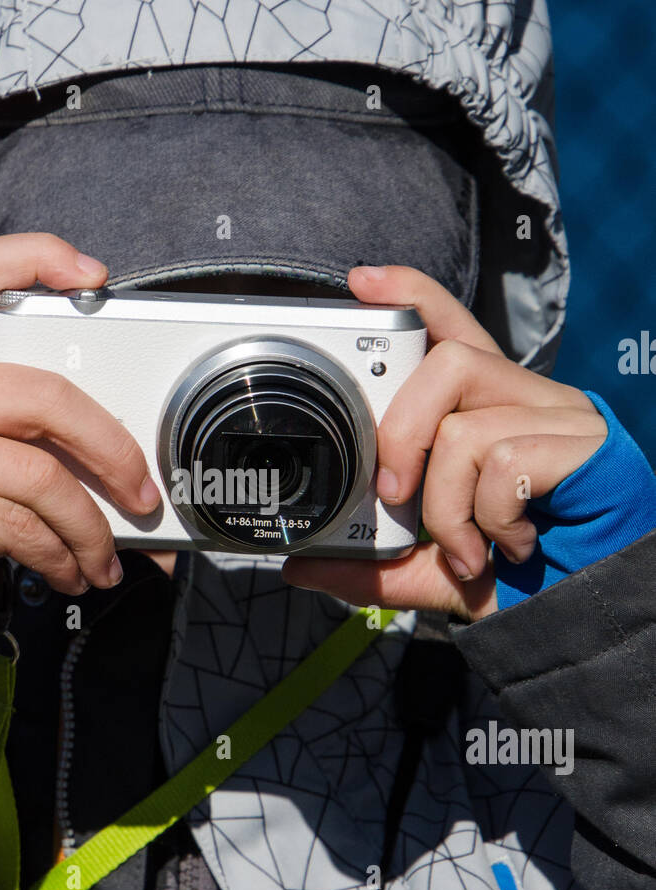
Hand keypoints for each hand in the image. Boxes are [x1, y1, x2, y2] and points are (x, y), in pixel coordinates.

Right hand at [0, 233, 160, 593]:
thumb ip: (20, 419)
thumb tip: (120, 459)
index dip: (34, 258)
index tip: (93, 277)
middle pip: (44, 397)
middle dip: (113, 448)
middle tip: (141, 489)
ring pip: (42, 478)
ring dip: (91, 529)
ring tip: (105, 557)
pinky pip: (22, 528)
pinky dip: (61, 556)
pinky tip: (72, 571)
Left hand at [283, 266, 606, 621]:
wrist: (591, 607)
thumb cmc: (524, 574)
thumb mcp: (431, 569)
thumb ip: (371, 566)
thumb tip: (298, 567)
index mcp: (493, 409)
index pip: (454, 330)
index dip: (412, 296)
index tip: (363, 282)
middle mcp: (530, 399)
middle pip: (447, 364)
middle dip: (399, 436)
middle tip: (395, 498)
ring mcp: (562, 419)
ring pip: (465, 428)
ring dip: (447, 506)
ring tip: (468, 550)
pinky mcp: (587, 446)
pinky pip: (505, 461)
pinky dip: (489, 518)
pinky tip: (509, 547)